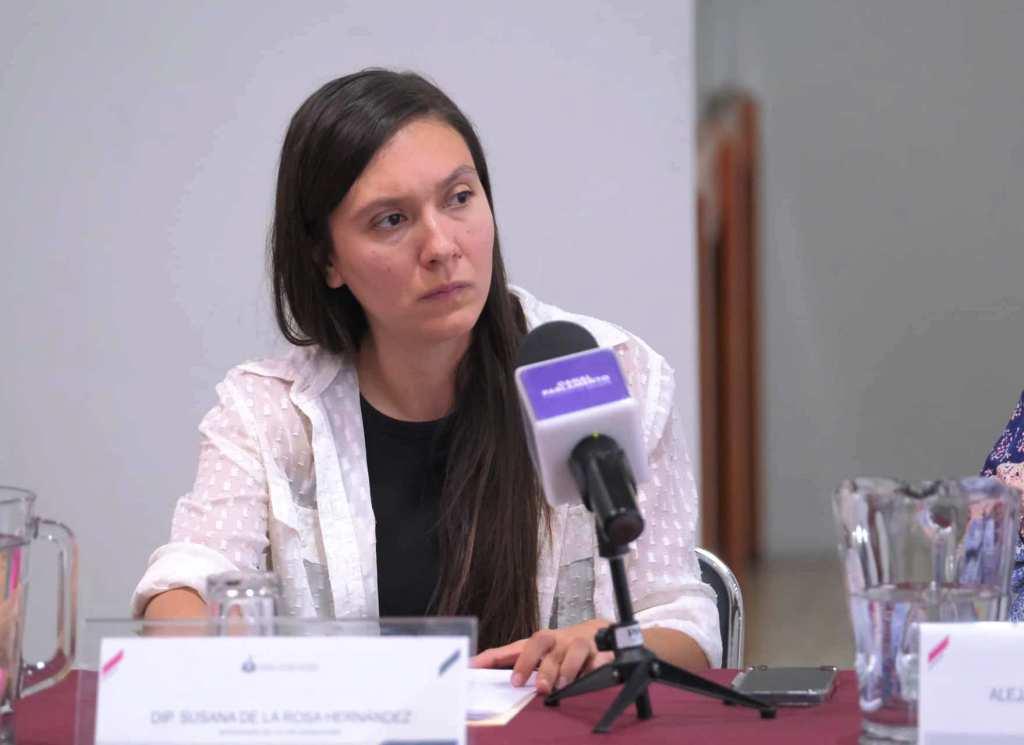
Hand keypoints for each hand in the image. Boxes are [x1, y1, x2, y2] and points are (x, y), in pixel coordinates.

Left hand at [471, 619, 613, 694]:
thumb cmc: (562, 648)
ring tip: (556, 687)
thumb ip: (516, 665)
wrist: (598, 634)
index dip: (491, 658)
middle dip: (529, 662)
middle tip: (520, 683)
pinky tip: (586, 677)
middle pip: (539, 642)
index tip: (471, 668)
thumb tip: (484, 673)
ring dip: (562, 670)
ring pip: (570, 651)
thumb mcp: (540, 655)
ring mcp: (577, 644)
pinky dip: (590, 668)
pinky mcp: (598, 652)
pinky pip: (595, 659)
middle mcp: (555, 641)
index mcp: (538, 642)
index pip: (510, 648)